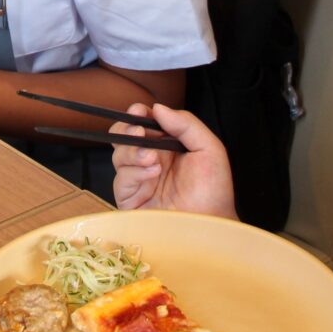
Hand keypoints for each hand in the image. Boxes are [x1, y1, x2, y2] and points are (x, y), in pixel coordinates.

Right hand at [109, 104, 238, 218]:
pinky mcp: (130, 199)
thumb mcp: (208, 148)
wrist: (211, 223)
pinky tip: (152, 174)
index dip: (137, 114)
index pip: (143, 123)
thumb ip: (186, 124)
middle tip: (138, 131)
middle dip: (125, 129)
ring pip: (118, 155)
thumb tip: (158, 108)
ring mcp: (138, 179)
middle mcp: (149, 160)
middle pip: (121, 137)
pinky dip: (135, 172)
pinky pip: (121, 179)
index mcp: (165, 145)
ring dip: (133, 151)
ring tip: (153, 158)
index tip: (139, 111)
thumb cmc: (213, 189)